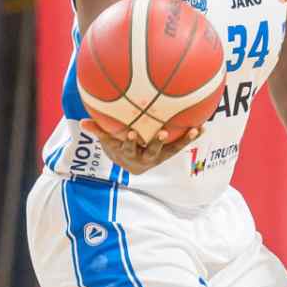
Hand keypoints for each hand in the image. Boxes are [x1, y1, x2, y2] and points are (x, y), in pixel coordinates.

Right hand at [80, 120, 198, 174]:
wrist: (129, 164)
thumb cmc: (116, 147)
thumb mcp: (107, 141)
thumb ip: (97, 131)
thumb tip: (82, 122)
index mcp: (129, 154)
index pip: (128, 148)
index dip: (130, 142)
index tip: (132, 133)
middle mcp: (146, 158)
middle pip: (152, 152)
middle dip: (156, 143)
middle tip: (161, 133)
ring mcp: (159, 156)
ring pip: (172, 150)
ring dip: (183, 141)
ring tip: (194, 130)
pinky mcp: (169, 153)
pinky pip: (181, 145)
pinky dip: (191, 137)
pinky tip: (203, 127)